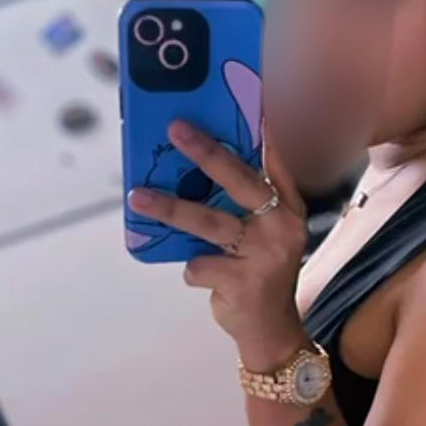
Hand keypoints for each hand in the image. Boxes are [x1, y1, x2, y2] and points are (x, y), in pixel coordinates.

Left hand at [126, 118, 309, 361]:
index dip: (259, 127)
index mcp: (287, 206)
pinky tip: (199, 274)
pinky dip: (191, 268)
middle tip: (175, 129)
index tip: (245, 96)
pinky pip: (199, 264)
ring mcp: (264, 254)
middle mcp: (281, 225)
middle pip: (239, 180)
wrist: (271, 330)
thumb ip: (242, 201)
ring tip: (138, 197)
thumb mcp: (262, 232)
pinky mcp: (243, 282)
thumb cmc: (258, 271)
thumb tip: (193, 159)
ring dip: (170, 208)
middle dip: (205, 152)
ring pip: (209, 222)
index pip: (272, 158)